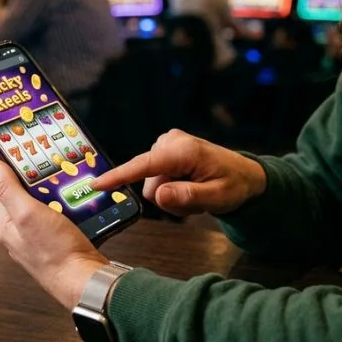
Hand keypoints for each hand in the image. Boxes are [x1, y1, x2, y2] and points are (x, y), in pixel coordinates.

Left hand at [0, 159, 108, 309]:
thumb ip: (8, 189)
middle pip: (27, 195)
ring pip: (46, 205)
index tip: (30, 157)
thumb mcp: (28, 213)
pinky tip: (76, 205)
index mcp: (6, 225)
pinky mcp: (57, 240)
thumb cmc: (55, 252)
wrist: (82, 278)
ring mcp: (39, 237)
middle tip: (55, 174)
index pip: (5, 187)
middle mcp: (20, 232)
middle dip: (41, 184)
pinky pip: (60, 215)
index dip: (17, 171)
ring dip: (57, 195)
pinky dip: (68, 207)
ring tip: (68, 189)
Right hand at [92, 129, 266, 216]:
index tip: (96, 185)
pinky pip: (156, 179)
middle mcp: (171, 142)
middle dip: (169, 198)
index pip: (145, 165)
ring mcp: (167, 144)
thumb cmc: (234, 185)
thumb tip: (158, 195)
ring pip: (152, 185)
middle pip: (149, 183)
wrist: (244, 175)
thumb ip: (187, 196)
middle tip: (196, 199)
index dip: (119, 176)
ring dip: (172, 195)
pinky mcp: (164, 150)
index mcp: (184, 150)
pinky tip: (190, 186)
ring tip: (195, 192)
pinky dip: (172, 188)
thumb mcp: (217, 197)